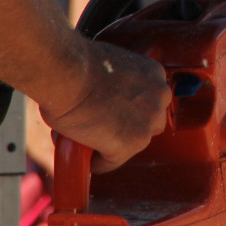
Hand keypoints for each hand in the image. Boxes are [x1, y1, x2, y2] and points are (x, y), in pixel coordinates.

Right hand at [39, 41, 169, 169]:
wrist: (67, 72)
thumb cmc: (76, 64)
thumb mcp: (109, 66)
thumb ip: (117, 84)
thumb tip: (104, 100)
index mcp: (153, 73)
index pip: (148, 102)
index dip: (126, 110)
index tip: (110, 113)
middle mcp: (159, 98)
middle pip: (147, 125)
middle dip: (124, 128)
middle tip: (96, 126)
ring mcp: (148, 122)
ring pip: (131, 145)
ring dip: (110, 145)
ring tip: (83, 137)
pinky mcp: (132, 143)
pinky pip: (111, 162)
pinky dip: (95, 161)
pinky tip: (80, 148)